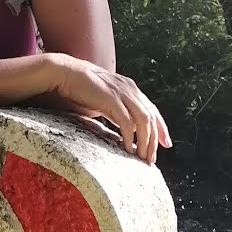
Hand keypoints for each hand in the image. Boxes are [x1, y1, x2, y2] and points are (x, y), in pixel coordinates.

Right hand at [39, 54, 170, 164]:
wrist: (66, 73)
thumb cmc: (81, 88)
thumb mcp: (106, 100)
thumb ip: (118, 111)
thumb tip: (127, 129)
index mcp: (130, 89)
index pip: (152, 110)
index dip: (161, 128)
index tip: (166, 144)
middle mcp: (130, 89)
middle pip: (151, 117)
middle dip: (155, 140)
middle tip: (151, 159)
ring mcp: (122, 93)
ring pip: (143, 120)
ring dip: (145, 141)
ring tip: (142, 158)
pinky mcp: (111, 99)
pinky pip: (126, 122)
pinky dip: (130, 137)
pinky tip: (128, 148)